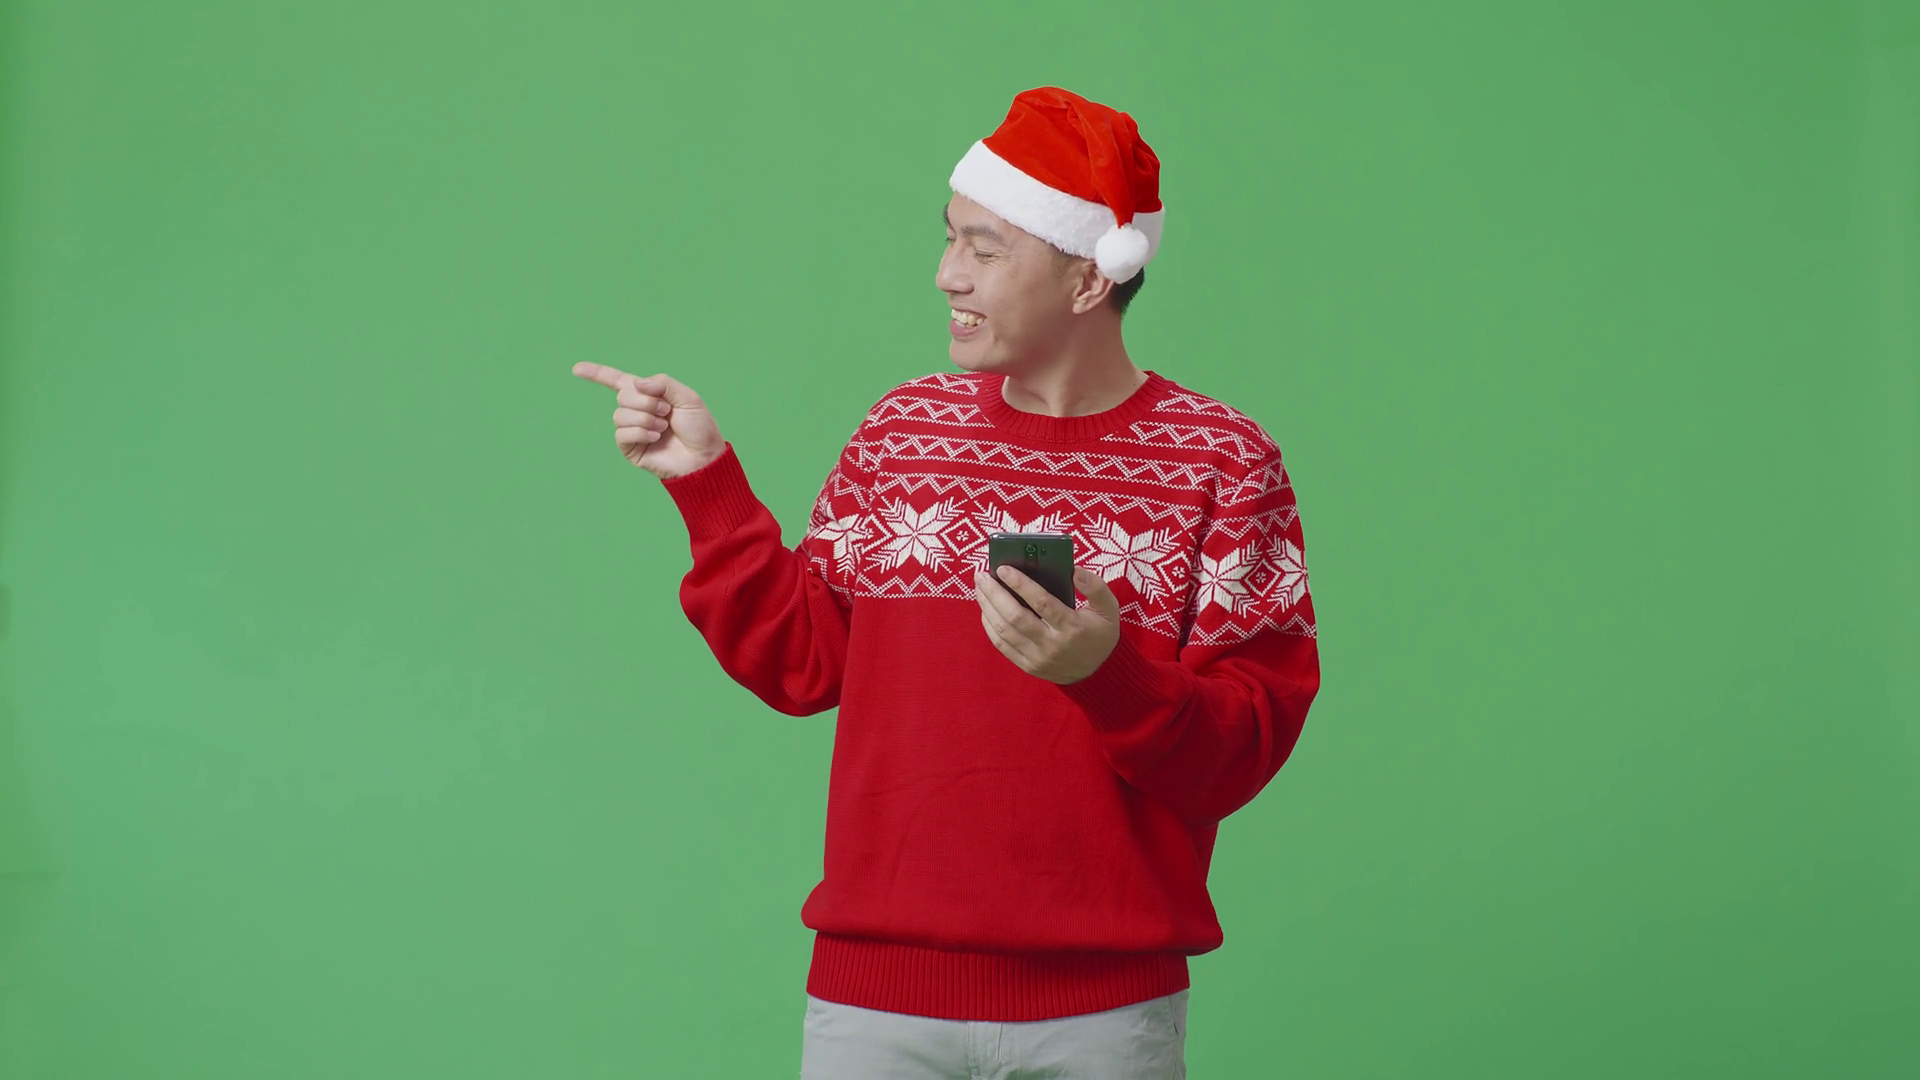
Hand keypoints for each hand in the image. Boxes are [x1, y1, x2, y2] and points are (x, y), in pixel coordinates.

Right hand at [571, 363, 724, 479]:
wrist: (704, 457)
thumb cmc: (699, 428)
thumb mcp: (688, 397)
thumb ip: (663, 383)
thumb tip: (637, 384)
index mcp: (648, 395)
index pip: (617, 381)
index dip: (597, 374)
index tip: (576, 369)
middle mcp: (637, 411)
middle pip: (622, 396)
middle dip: (646, 402)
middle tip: (666, 412)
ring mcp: (632, 430)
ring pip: (620, 414)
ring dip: (644, 419)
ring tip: (663, 427)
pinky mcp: (630, 448)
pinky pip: (622, 433)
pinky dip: (640, 432)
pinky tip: (655, 437)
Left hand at [974, 566, 1121, 683]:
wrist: (1098, 673)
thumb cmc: (1100, 634)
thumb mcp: (1108, 608)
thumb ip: (1095, 587)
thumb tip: (1075, 570)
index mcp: (1072, 627)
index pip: (1042, 602)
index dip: (1020, 584)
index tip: (1003, 568)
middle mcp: (1052, 644)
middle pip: (1015, 616)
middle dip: (994, 593)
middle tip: (981, 575)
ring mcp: (1037, 657)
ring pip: (1004, 630)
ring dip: (987, 607)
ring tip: (980, 587)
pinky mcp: (1028, 666)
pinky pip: (1001, 645)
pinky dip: (989, 625)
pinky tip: (985, 609)